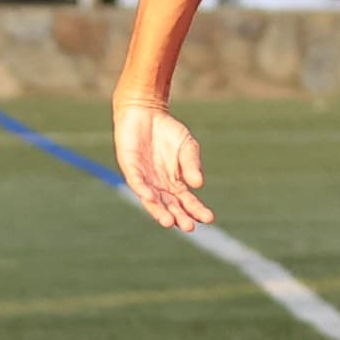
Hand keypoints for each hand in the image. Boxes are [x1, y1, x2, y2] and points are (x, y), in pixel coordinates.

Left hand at [115, 95, 212, 229]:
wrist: (146, 113)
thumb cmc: (168, 132)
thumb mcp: (188, 147)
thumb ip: (192, 165)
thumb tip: (199, 184)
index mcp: (175, 183)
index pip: (187, 202)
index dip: (197, 210)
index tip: (209, 218)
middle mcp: (159, 186)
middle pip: (170, 206)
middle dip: (180, 217)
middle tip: (189, 227)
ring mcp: (144, 179)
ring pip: (152, 201)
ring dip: (160, 211)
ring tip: (169, 222)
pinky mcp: (131, 168)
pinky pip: (136, 183)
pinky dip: (143, 190)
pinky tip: (150, 197)